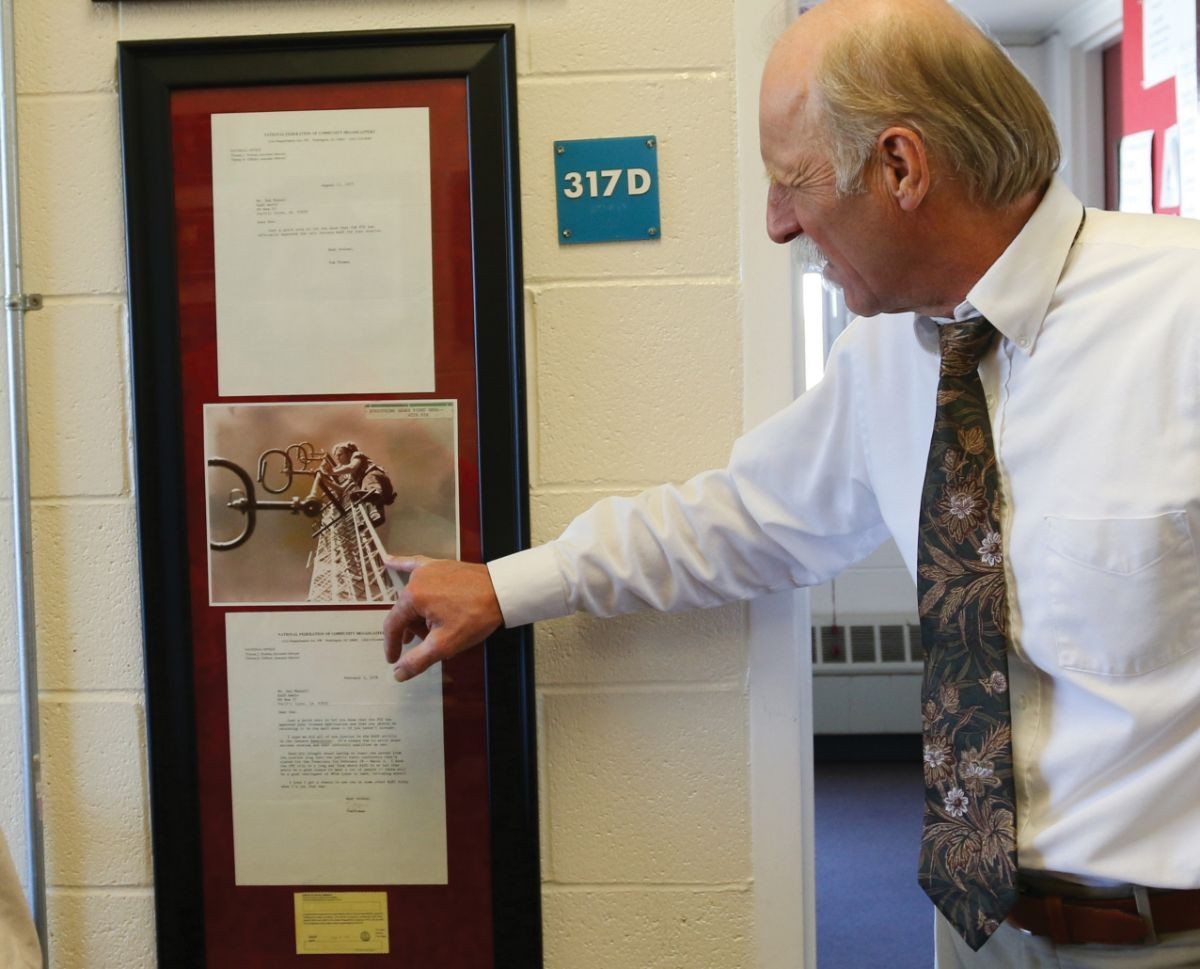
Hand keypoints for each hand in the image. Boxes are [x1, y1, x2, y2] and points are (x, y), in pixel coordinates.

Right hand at [383, 555, 502, 681]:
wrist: (502, 592)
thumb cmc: (476, 615)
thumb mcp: (445, 644)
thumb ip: (418, 660)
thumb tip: (398, 673)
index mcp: (413, 597)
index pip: (393, 625)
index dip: (392, 645)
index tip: (393, 658)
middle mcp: (417, 580)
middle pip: (405, 612)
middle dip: (415, 630)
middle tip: (432, 643)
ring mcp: (428, 569)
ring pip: (414, 597)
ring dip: (419, 614)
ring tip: (436, 627)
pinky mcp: (440, 565)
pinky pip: (415, 565)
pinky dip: (402, 565)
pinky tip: (388, 562)